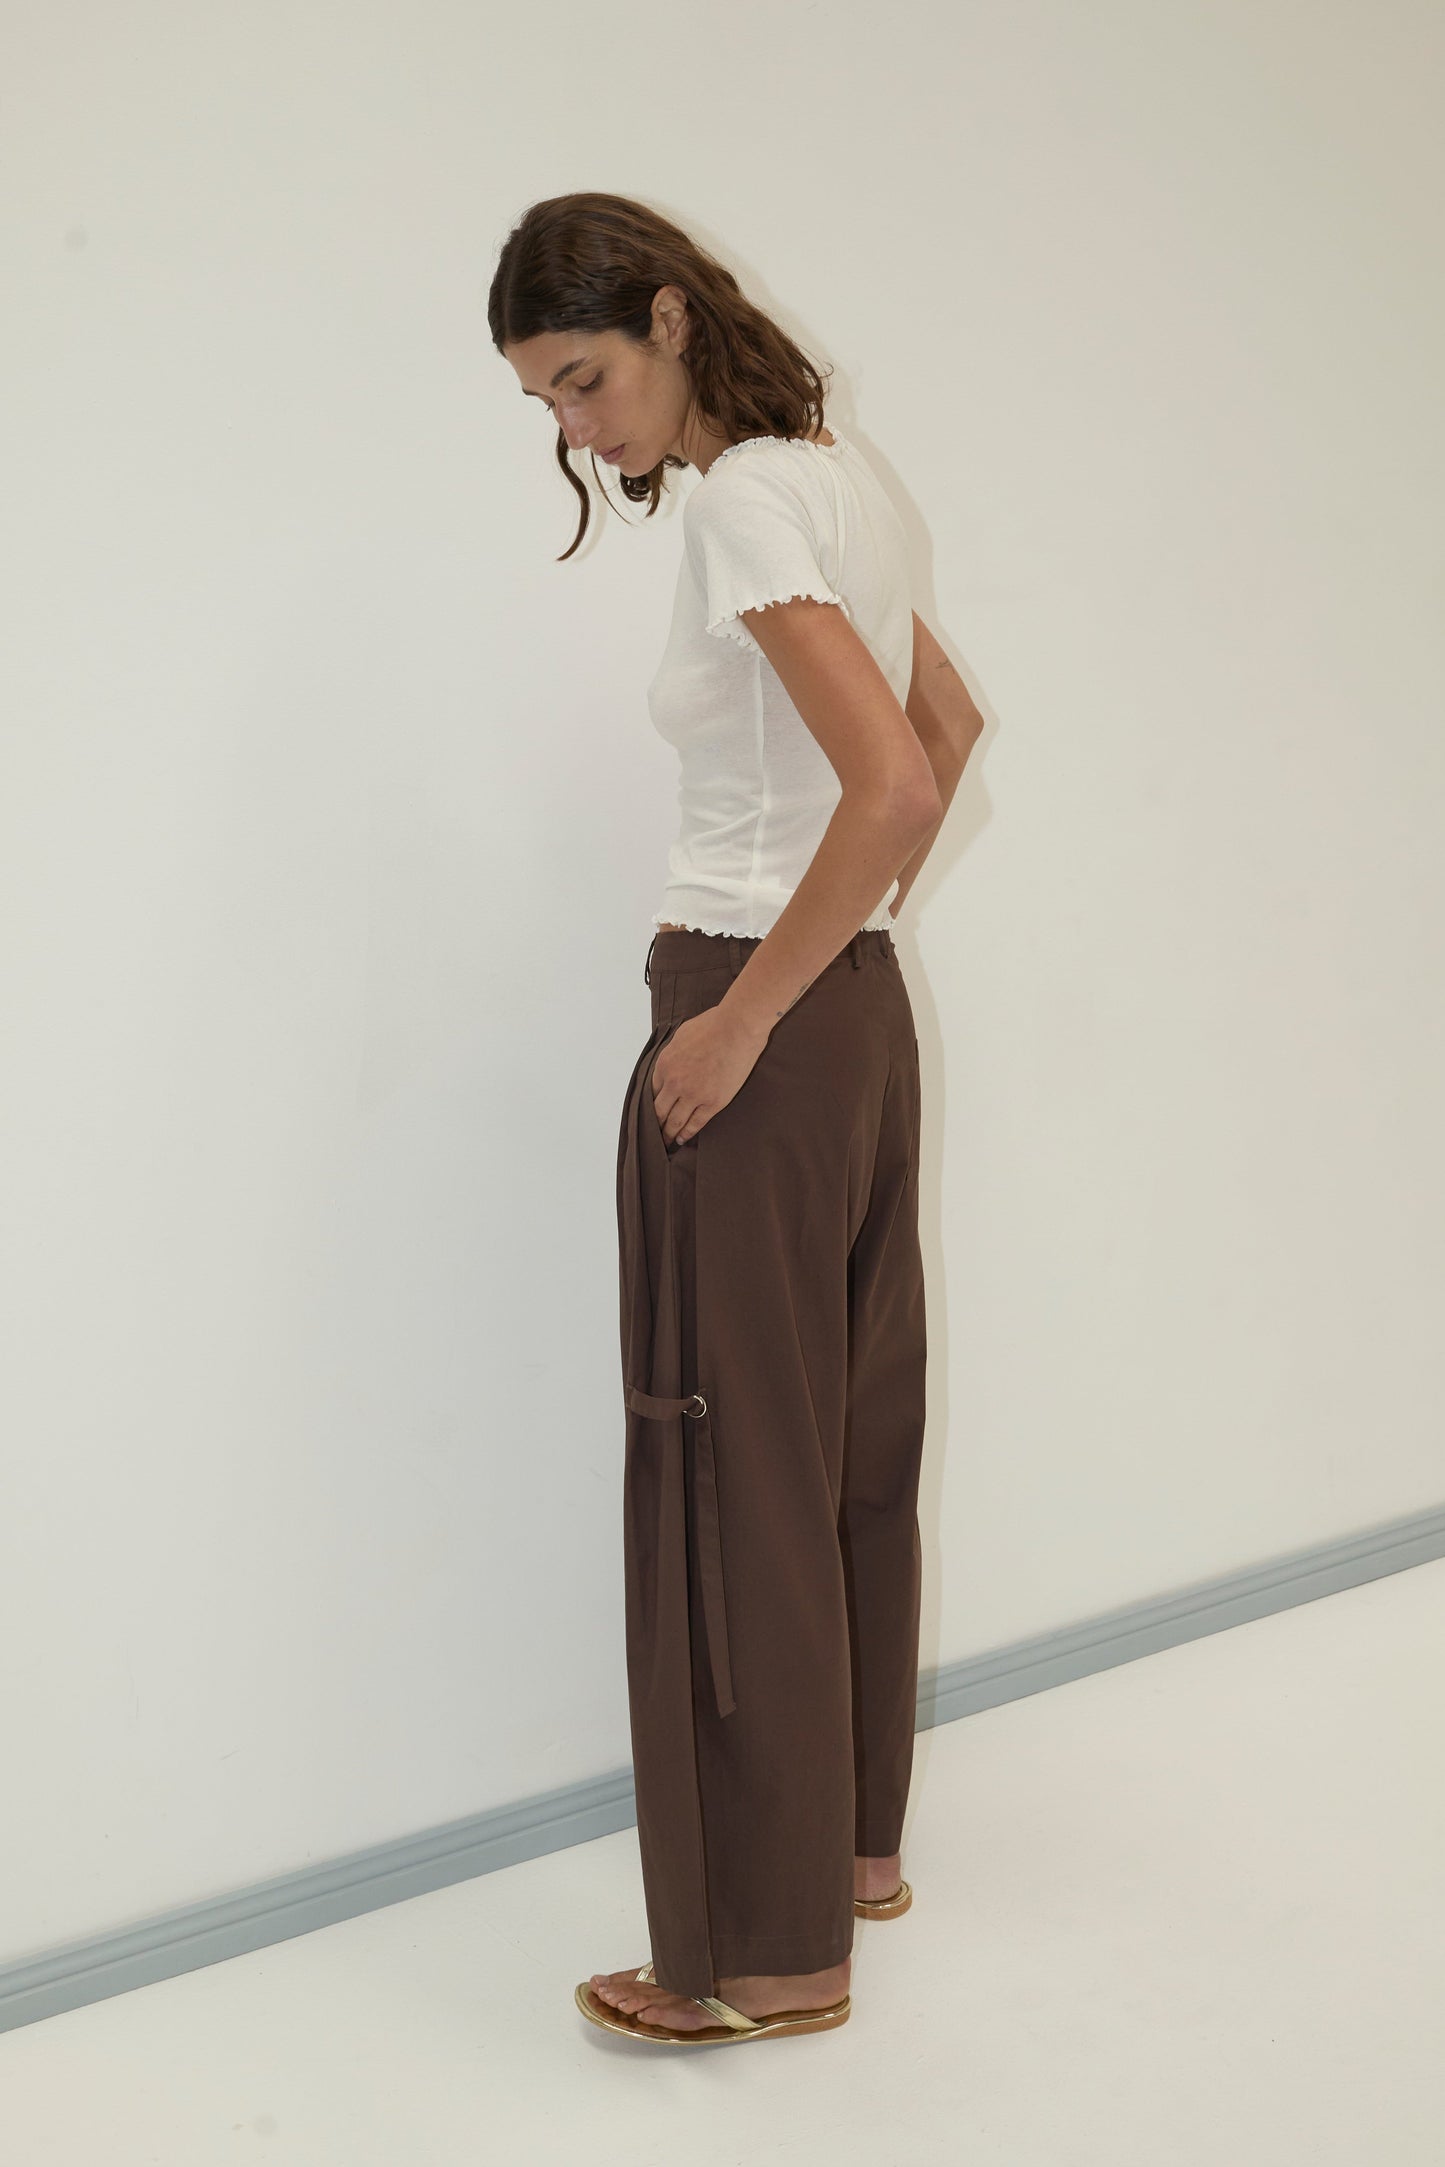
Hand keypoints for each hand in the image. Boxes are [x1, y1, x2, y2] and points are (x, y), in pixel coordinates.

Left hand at [652, 1004, 768, 1148]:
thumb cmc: (713, 1025)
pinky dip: (687, 1134)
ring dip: (668, 1134)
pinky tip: (682, 1139)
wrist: (737, 1028)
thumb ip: (673, 1053)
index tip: (653, 1111)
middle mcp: (675, 1082)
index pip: (652, 1091)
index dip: (653, 1103)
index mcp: (665, 1064)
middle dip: (655, 1124)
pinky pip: (696, 1124)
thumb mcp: (681, 1035)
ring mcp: (693, 1094)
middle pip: (659, 1111)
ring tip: (666, 1142)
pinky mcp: (713, 1102)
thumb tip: (671, 1062)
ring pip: (674, 1122)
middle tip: (653, 1134)